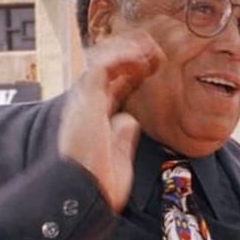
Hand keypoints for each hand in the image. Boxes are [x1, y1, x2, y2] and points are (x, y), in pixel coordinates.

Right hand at [58, 30, 162, 211]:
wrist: (88, 192)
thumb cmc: (100, 183)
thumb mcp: (119, 158)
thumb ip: (122, 137)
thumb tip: (129, 120)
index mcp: (94, 120)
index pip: (111, 87)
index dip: (131, 74)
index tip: (152, 67)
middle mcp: (86, 106)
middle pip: (106, 71)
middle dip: (129, 57)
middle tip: (154, 52)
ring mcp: (84, 100)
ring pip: (102, 62)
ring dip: (127, 51)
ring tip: (150, 47)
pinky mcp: (86, 97)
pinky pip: (102, 65)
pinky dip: (122, 57)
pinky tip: (140, 56)